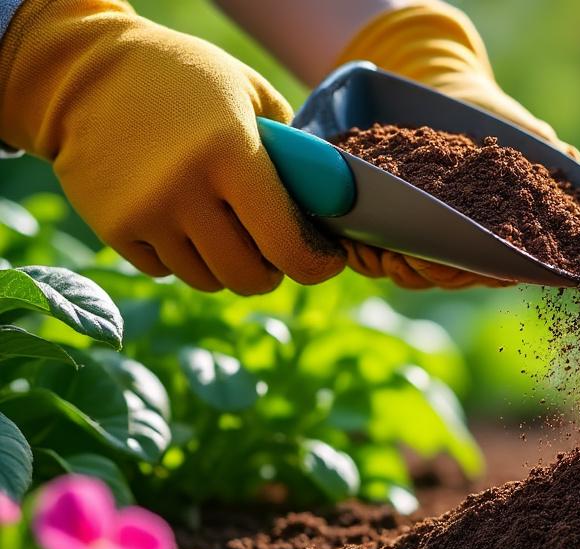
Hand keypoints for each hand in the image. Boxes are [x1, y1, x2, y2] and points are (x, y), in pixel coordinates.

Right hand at [0, 0, 346, 293]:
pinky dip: (182, 257)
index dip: (316, 264)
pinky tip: (182, 221)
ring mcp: (145, 213)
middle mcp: (186, 190)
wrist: (86, 73)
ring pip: (208, 279)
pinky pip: (166, 270)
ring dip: (227, 266)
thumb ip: (293, 148)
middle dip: (272, 271)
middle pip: (249, 277)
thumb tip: (329, 200)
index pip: (288, 246)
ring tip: (228, 231)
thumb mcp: (250, 94)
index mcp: (232, 154)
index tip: (324, 258)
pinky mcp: (112, 228)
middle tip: (276, 251)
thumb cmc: (186, 81)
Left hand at [332, 0, 579, 289]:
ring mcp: (425, 240)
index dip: (484, 274)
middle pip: (449, 279)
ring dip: (396, 269)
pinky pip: (375, 258)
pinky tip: (358, 246)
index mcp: (499, 232)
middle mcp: (463, 244)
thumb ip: (544, 148)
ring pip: (411, 275)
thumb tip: (571, 158)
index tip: (471, 265)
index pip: (495, 269)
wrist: (448, 96)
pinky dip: (366, 257)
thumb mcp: (521, 128)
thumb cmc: (493, 117)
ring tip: (386, 253)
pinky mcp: (390, 228)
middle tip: (418, 257)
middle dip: (432, 273)